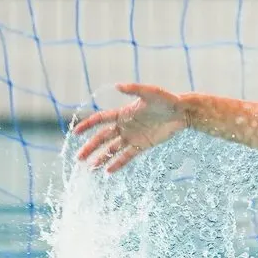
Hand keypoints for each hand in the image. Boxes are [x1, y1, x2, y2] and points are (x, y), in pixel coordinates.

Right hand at [72, 83, 187, 172]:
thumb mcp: (150, 92)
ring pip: (112, 149)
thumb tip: (117, 85)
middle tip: (78, 159)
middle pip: (103, 138)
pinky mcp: (142, 145)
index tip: (75, 133)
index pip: (100, 120)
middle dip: (90, 148)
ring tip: (90, 169)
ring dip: (101, 158)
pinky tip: (108, 171)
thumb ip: (134, 90)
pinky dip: (117, 163)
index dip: (87, 125)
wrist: (182, 112)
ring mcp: (133, 136)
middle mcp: (125, 126)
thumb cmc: (166, 99)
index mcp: (123, 113)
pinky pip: (127, 156)